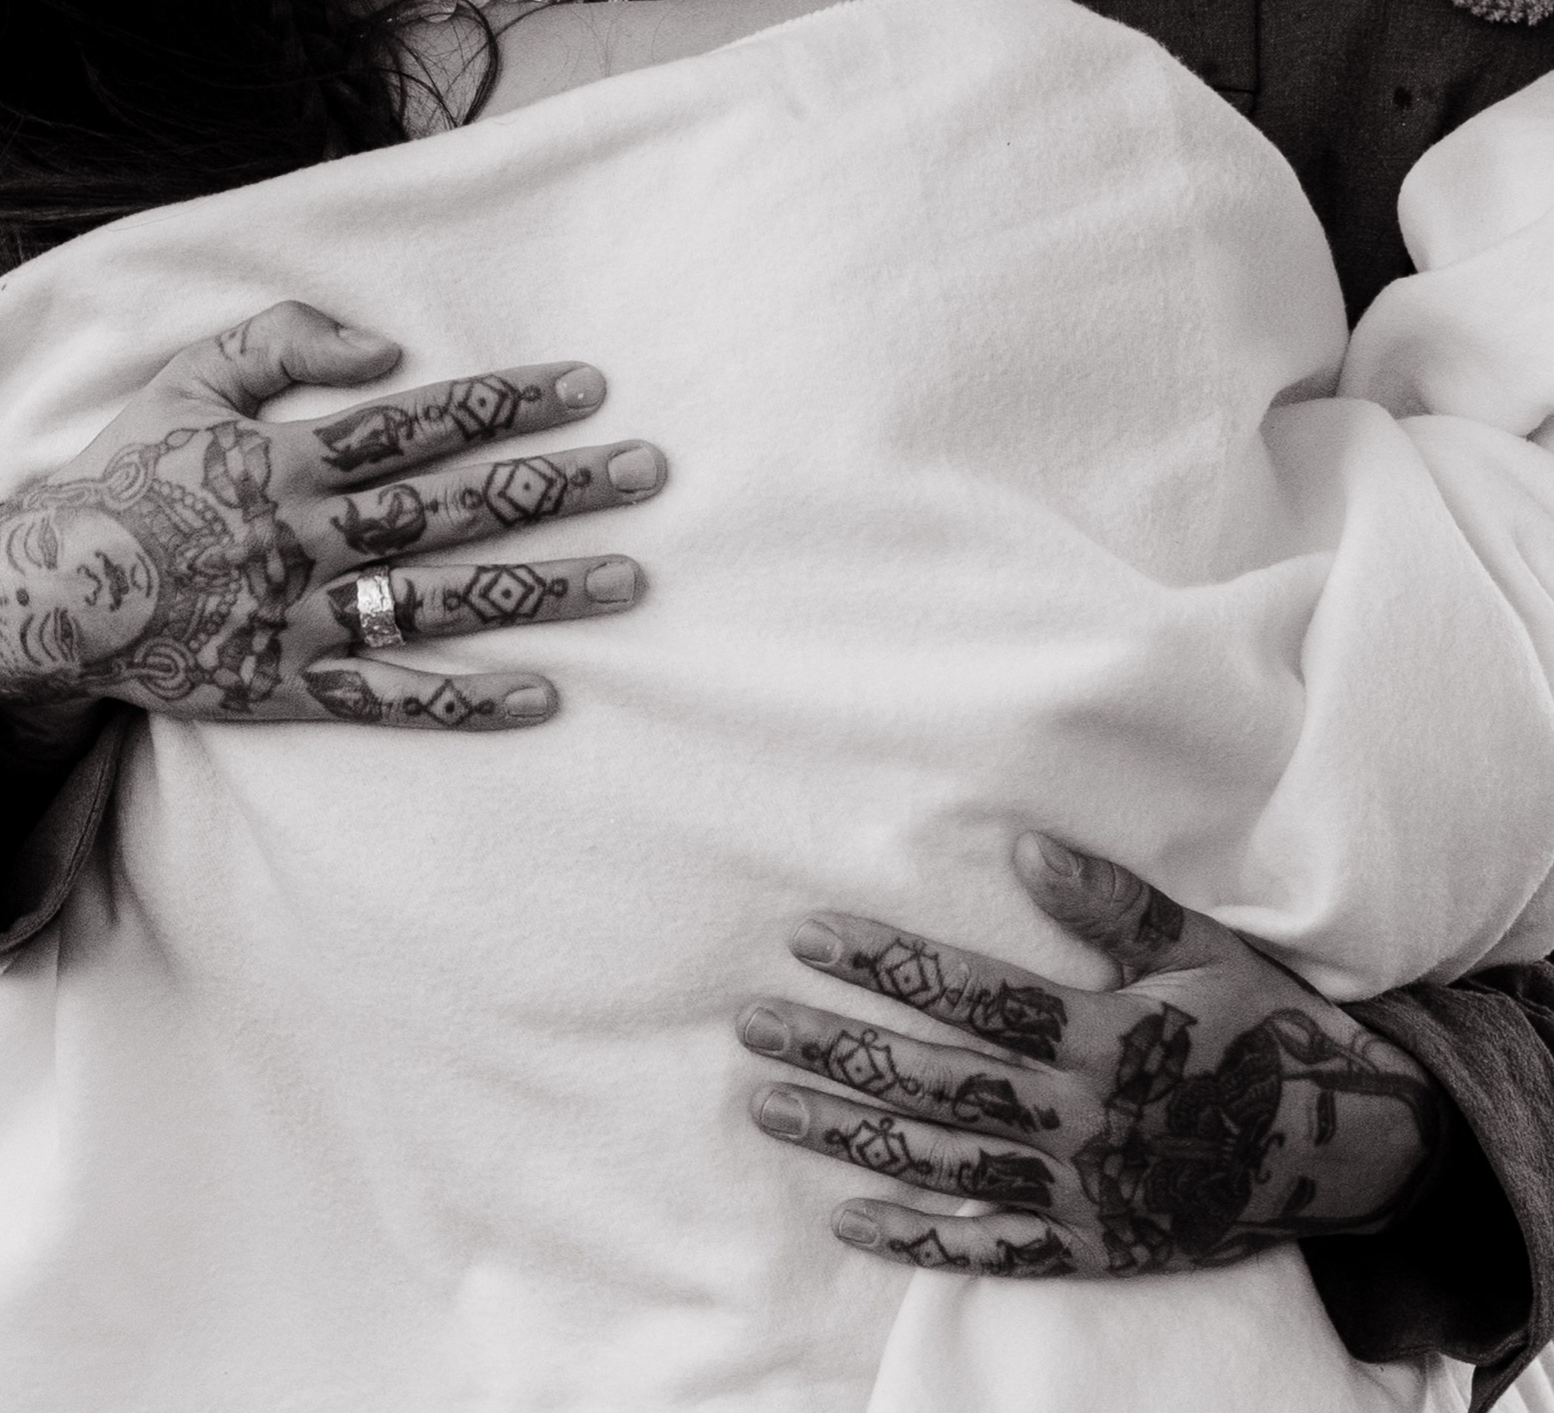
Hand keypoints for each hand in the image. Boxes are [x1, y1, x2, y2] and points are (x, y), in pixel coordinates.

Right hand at [0, 301, 664, 731]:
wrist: (50, 593)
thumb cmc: (129, 476)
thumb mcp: (187, 381)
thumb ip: (279, 340)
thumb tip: (388, 347)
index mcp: (291, 458)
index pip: (425, 423)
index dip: (510, 401)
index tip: (590, 387)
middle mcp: (311, 538)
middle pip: (457, 506)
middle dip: (558, 486)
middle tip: (649, 472)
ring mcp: (306, 618)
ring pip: (444, 600)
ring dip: (541, 589)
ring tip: (630, 578)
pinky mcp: (293, 687)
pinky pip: (391, 698)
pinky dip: (465, 701)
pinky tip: (542, 698)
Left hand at [739, 836, 1448, 1278]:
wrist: (1346, 1150)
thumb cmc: (1261, 1029)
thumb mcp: (1202, 951)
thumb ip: (1111, 904)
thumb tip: (1023, 846)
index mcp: (1109, 1036)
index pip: (971, 994)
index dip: (886, 962)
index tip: (809, 937)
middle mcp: (1085, 1119)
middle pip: (937, 1080)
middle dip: (838, 1048)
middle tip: (752, 1024)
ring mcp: (1086, 1191)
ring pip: (944, 1161)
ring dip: (852, 1133)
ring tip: (770, 1105)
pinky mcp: (1094, 1247)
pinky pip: (993, 1251)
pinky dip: (919, 1239)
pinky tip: (848, 1218)